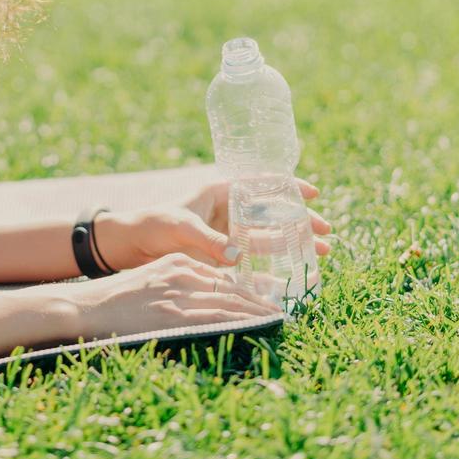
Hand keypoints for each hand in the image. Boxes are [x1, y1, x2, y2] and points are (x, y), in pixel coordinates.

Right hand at [32, 252, 284, 340]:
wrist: (87, 306)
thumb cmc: (118, 299)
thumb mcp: (155, 280)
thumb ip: (182, 284)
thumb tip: (212, 298)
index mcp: (180, 265)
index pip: (226, 273)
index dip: (254, 283)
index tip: (278, 289)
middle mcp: (185, 274)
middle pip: (235, 284)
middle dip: (267, 291)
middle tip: (295, 296)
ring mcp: (180, 294)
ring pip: (231, 299)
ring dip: (261, 307)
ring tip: (286, 312)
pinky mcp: (175, 313)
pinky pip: (217, 316)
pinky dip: (242, 319)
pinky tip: (260, 323)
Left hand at [93, 177, 332, 270]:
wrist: (131, 246)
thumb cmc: (153, 224)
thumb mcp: (180, 226)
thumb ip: (208, 239)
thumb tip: (238, 255)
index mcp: (221, 192)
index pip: (261, 184)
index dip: (289, 186)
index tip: (314, 193)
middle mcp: (230, 212)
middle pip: (274, 214)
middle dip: (301, 222)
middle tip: (326, 233)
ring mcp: (230, 236)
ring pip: (270, 238)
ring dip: (296, 245)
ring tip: (322, 254)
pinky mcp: (225, 259)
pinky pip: (256, 261)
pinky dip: (276, 267)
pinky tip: (296, 275)